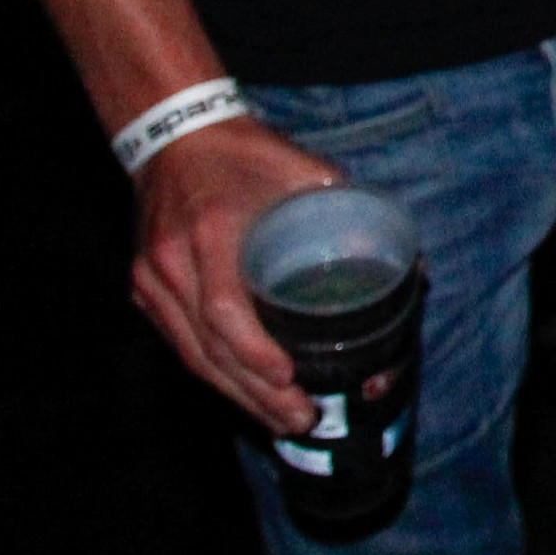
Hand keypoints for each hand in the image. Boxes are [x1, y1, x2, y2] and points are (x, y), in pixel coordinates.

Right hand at [131, 115, 342, 432]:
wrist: (176, 135)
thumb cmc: (247, 154)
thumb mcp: (302, 171)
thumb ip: (348, 211)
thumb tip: (411, 260)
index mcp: (209, 231)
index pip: (222, 307)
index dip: (252, 350)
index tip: (286, 377)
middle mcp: (171, 262)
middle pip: (207, 345)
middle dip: (254, 391)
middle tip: (299, 419)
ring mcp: (151, 279)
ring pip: (190, 353)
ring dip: (234, 392)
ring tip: (278, 419)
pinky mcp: (143, 288)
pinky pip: (179, 341)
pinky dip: (212, 371)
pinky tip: (243, 392)